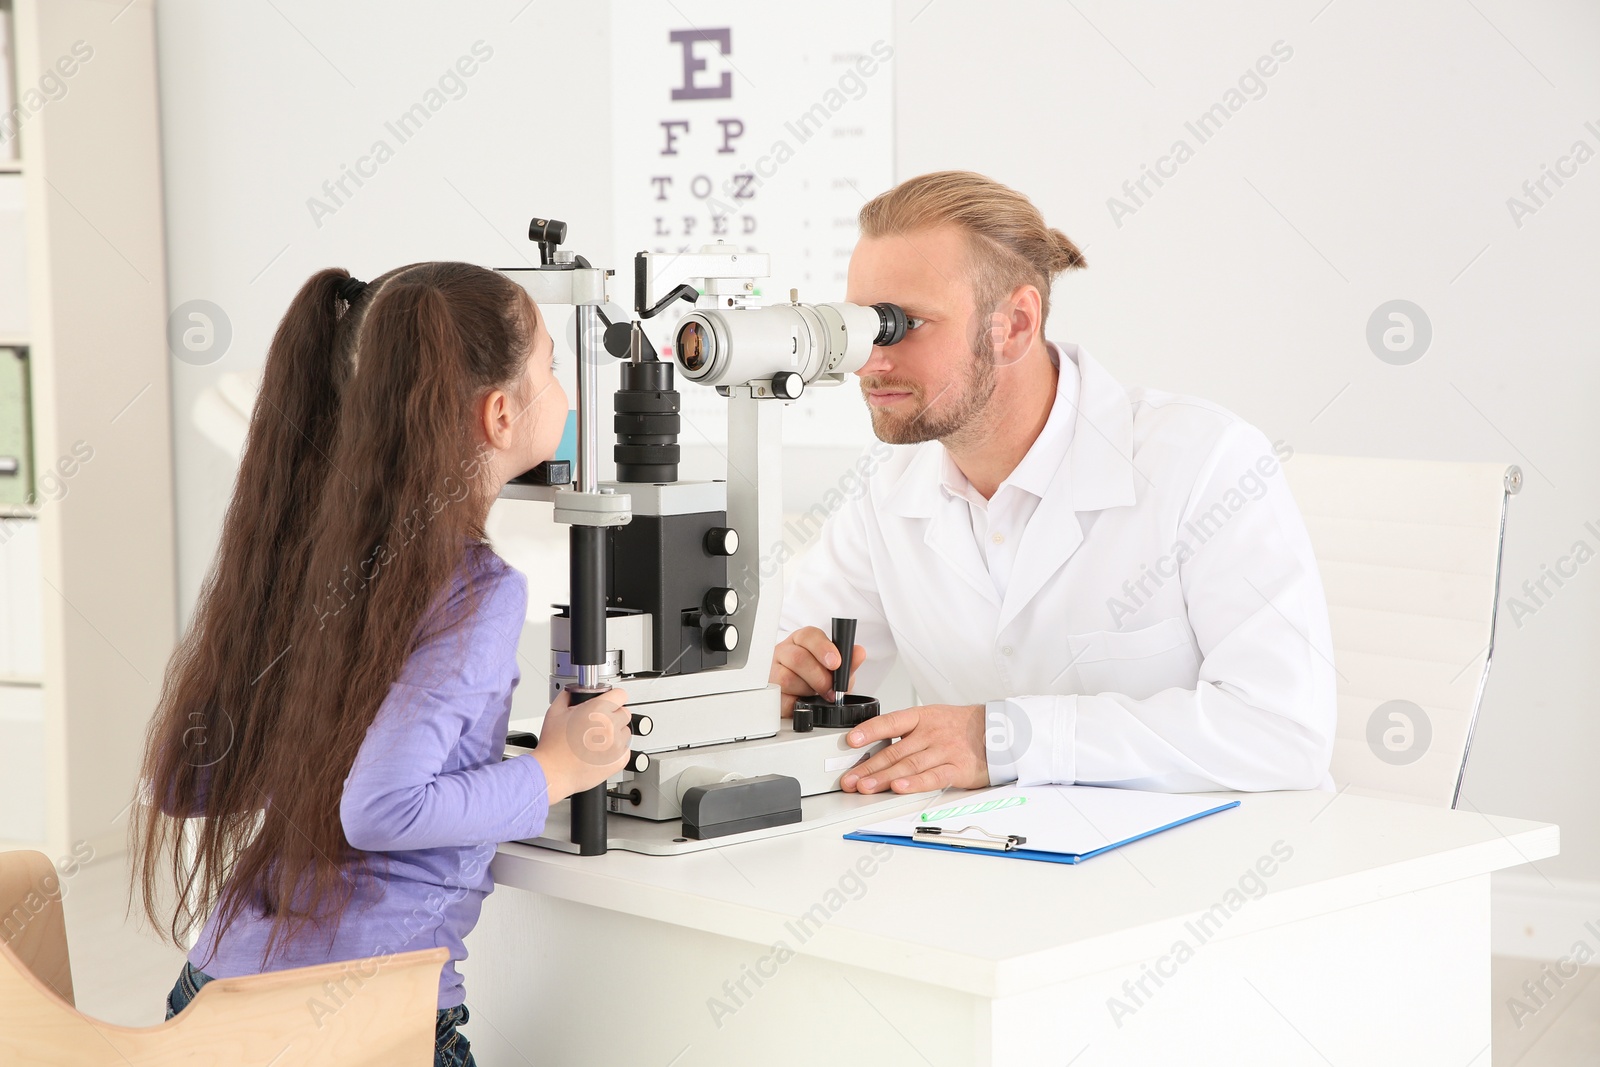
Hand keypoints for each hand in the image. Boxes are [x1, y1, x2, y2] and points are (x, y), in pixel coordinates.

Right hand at [531, 687, 630, 801]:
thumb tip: (573, 692)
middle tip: (598, 724)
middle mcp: (611, 725)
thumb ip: (567, 696)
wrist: (553, 771)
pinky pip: (625, 750)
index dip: (613, 698)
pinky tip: (600, 751)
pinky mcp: (619, 760)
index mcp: (598, 710)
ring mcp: (617, 744)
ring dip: (616, 734)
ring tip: (596, 740)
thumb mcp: (555, 712)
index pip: (621, 695)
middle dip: (613, 716)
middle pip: (624, 713)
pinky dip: (617, 751)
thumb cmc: (553, 746)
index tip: (609, 702)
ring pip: (626, 732)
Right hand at [770, 626, 865, 715]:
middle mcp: (786, 652)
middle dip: (819, 676)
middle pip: (798, 658)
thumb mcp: (837, 670)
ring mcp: (774, 671)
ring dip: (807, 690)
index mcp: (802, 641)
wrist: (805, 698)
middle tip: (830, 688)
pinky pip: (780, 698)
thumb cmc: (819, 678)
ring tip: (816, 695)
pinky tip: (804, 701)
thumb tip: (858, 652)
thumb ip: (848, 662)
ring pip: (787, 678)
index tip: (836, 662)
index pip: (809, 635)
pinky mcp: (770, 692)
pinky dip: (796, 703)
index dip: (823, 648)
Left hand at [840, 704, 989, 794]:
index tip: (851, 741)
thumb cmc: (961, 728)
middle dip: (868, 767)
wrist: (998, 732)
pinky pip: (932, 777)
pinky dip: (914, 784)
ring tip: (865, 787)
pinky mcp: (957, 769)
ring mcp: (943, 751)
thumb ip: (907, 733)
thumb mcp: (932, 719)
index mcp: (922, 718)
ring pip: (908, 765)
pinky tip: (899, 788)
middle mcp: (930, 733)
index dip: (869, 731)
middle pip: (894, 751)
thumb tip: (875, 747)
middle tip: (849, 779)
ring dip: (883, 778)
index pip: (890, 722)